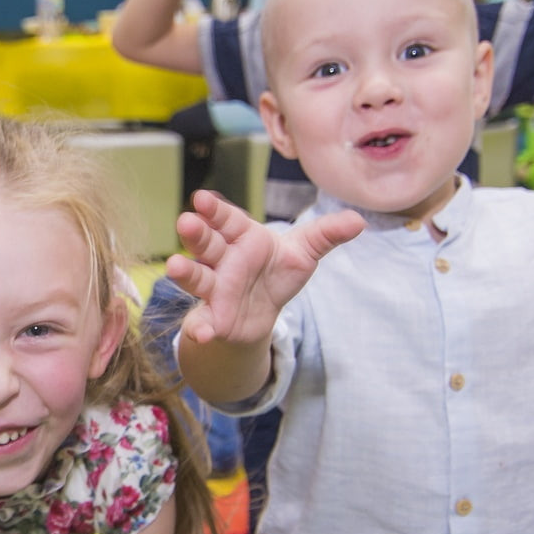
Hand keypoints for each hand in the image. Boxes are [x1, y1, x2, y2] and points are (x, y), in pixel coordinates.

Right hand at [167, 189, 363, 349]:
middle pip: (207, 244)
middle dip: (196, 235)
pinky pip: (201, 321)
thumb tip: (359, 220)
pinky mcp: (212, 317)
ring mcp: (214, 289)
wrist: (262, 311)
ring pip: (197, 278)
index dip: (215, 211)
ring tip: (173, 267)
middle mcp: (223, 260)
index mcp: (242, 237)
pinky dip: (199, 328)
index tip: (202, 199)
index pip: (228, 220)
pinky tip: (201, 334)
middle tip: (186, 222)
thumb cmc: (276, 271)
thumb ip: (326, 235)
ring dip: (185, 273)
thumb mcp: (302, 252)